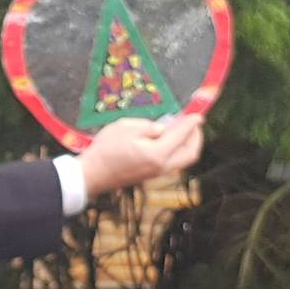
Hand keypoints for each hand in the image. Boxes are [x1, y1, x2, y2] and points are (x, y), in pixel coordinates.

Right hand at [79, 114, 204, 196]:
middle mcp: (162, 166)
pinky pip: (172, 162)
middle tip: (194, 123)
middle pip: (190, 153)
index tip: (197, 114)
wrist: (92, 174)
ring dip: (187, 144)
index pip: (181, 136)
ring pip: (183, 159)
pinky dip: (177, 150)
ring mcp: (157, 173)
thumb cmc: (105, 149)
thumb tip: (162, 129)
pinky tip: (168, 139)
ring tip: (182, 129)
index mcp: (157, 154)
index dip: (191, 123)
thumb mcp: (126, 127)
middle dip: (196, 137)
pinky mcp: (151, 175)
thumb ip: (148, 127)